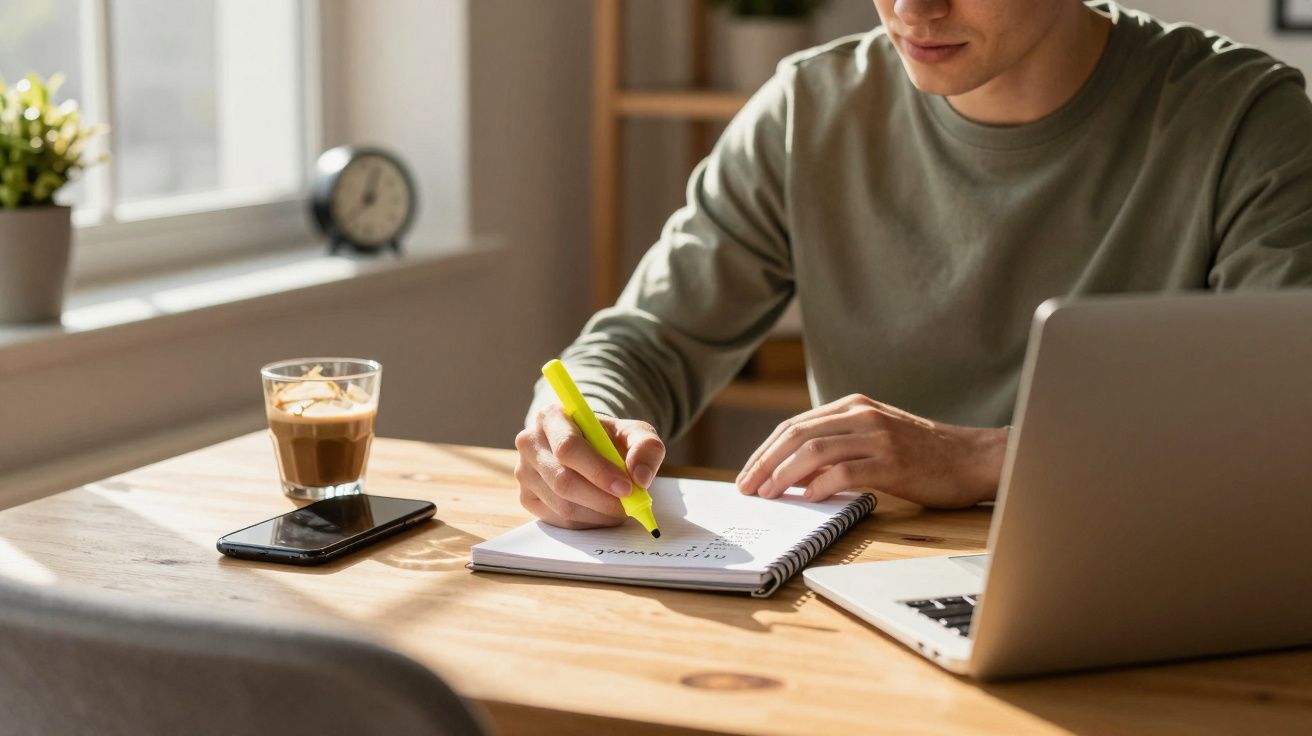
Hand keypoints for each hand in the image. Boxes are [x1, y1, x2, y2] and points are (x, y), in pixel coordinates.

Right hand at [514, 405, 665, 528]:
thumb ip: (646, 447)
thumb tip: (640, 477)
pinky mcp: (526, 497)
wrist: (589, 447)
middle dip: (601, 499)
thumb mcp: (634, 433)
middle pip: (563, 480)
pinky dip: (586, 522)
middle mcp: (530, 442)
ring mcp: (523, 472)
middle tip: (629, 506)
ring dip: (597, 514)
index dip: (598, 471)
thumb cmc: (609, 438)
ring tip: (619, 508)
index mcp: (552, 417)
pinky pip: (557, 519)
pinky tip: (601, 512)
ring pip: (562, 505)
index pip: (569, 447)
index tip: (626, 487)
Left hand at [735, 394, 1006, 508]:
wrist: (974, 458)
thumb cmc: (925, 454)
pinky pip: (845, 472)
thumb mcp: (876, 437)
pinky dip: (820, 486)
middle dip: (764, 462)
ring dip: (783, 475)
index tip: (747, 474)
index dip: (765, 450)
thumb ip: (840, 445)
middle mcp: (862, 416)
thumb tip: (794, 473)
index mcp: (854, 406)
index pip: (794, 425)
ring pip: (814, 451)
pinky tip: (807, 499)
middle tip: (747, 488)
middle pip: (797, 434)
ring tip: (768, 495)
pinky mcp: (893, 463)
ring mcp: (878, 437)